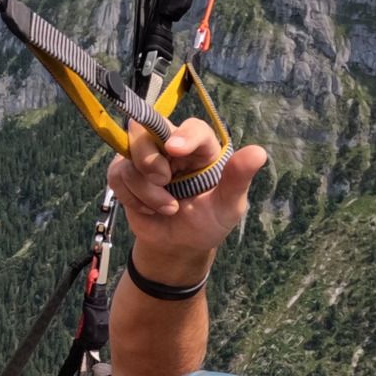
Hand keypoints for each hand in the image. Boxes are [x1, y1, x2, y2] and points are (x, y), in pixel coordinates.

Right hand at [110, 116, 268, 282]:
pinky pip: (117, 175)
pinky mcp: (125, 173)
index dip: (181, 135)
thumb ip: (238, 180)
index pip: (191, 127)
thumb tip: (258, 152)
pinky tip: (148, 209)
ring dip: (145, 190)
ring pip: (129, 157)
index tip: (174, 149)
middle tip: (165, 183)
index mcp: (202, 148)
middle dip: (150, 160)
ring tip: (165, 208)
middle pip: (147, 129)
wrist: (179, 247)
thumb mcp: (227, 206)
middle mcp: (172, 146)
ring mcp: (146, 158)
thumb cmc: (207, 224)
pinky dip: (131, 197)